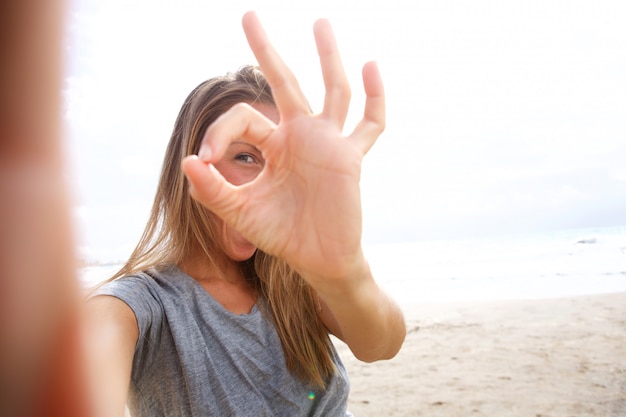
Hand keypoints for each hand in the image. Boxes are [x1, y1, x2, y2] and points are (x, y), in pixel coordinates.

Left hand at [182, 11, 384, 287]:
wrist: (317, 260)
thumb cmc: (281, 235)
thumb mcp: (240, 212)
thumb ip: (212, 190)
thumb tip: (187, 162)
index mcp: (272, 145)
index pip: (243, 118)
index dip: (219, 134)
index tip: (205, 162)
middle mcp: (299, 136)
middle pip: (284, 82)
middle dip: (265, 50)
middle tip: (248, 14)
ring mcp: (327, 143)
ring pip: (332, 91)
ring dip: (326, 57)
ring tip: (319, 22)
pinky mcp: (349, 158)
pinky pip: (369, 124)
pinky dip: (375, 98)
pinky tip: (372, 67)